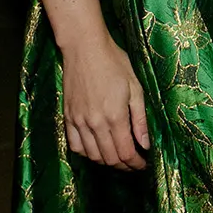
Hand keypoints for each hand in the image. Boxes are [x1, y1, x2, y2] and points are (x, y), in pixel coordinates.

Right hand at [61, 32, 150, 170]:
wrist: (84, 46)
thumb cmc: (113, 61)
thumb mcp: (135, 86)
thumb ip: (140, 118)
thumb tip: (144, 144)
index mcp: (115, 116)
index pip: (126, 153)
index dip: (135, 163)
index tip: (142, 164)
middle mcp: (96, 123)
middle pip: (110, 158)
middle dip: (124, 165)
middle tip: (132, 162)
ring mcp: (79, 121)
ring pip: (92, 156)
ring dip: (106, 161)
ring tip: (116, 156)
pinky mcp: (68, 116)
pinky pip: (75, 145)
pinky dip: (86, 153)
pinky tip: (95, 148)